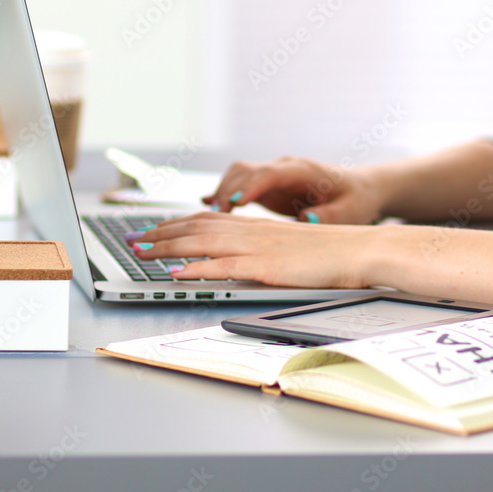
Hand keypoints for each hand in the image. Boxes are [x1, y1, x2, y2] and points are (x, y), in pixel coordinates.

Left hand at [128, 212, 375, 287]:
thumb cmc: (328, 251)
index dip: (173, 224)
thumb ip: (258, 247)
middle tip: (132, 241)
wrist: (360, 249)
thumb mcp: (285, 245)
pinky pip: (224, 267)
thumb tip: (232, 258)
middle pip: (194, 227)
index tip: (150, 231)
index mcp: (254, 226)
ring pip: (201, 242)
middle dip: (159, 234)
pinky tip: (177, 273)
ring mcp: (257, 247)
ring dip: (167, 247)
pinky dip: (196, 269)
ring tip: (142, 253)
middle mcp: (250, 231)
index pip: (204, 220)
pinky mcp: (266, 266)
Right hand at [202, 156, 383, 223]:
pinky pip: (239, 185)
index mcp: (303, 170)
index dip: (249, 186)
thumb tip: (306, 217)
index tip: (234, 203)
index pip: (270, 173)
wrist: (359, 188)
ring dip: (222, 193)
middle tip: (215, 216)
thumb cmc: (356, 199)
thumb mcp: (352, 211)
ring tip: (211, 217)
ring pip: (237, 175)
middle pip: (245, 171)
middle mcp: (283, 168)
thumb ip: (330, 215)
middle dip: (226, 191)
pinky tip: (209, 207)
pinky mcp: (266, 187)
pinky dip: (224, 195)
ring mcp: (273, 176)